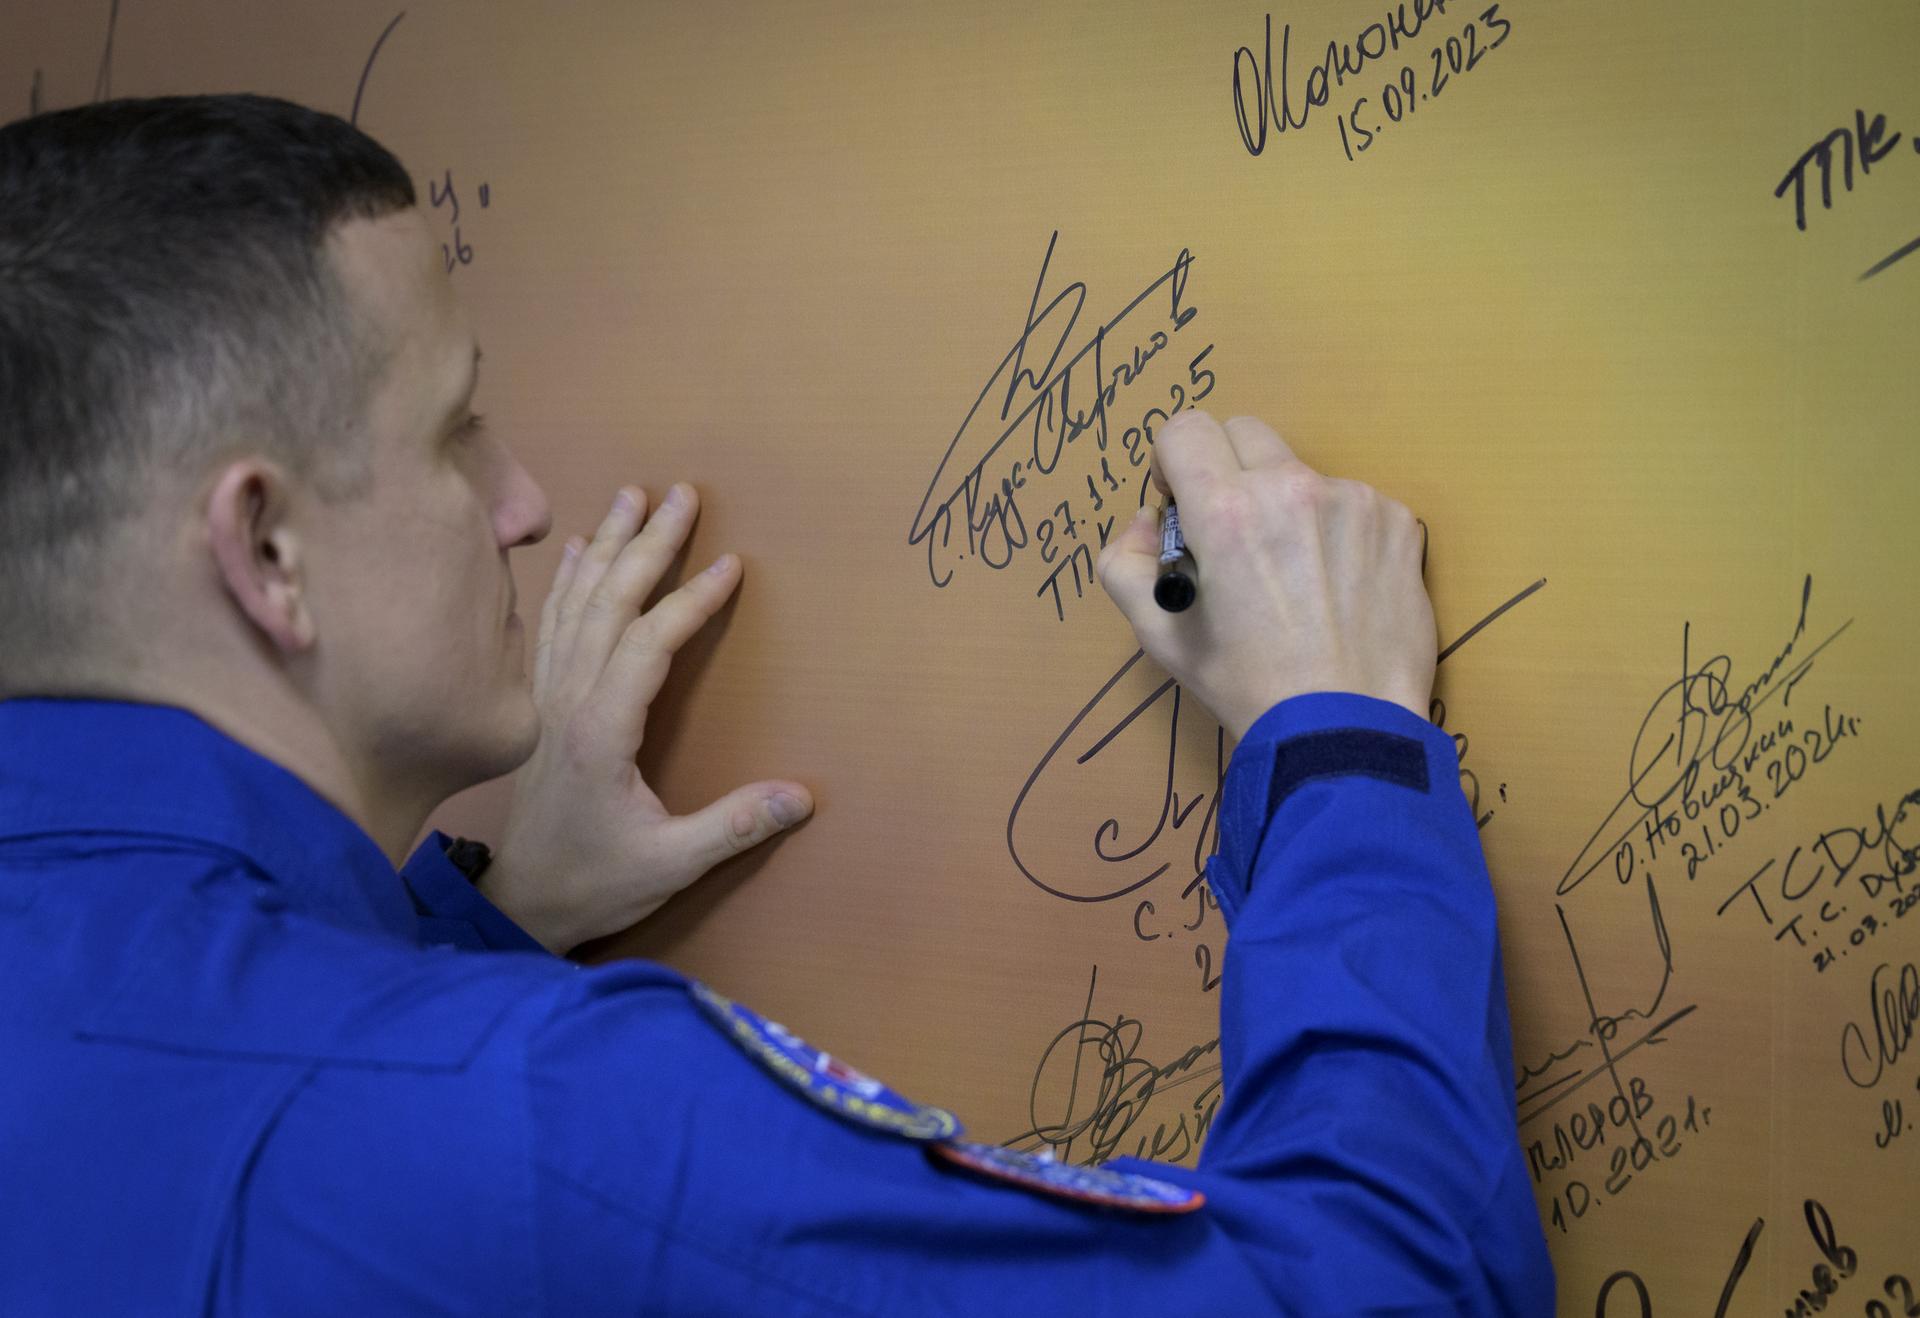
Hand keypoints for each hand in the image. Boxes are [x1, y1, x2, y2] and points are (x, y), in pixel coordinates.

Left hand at [482, 483, 812, 953]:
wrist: (519, 904)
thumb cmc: (593, 884)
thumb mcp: (670, 864)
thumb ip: (733, 827)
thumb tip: (803, 797)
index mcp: (600, 731)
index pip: (648, 644)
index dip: (690, 601)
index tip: (730, 565)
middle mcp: (568, 701)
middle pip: (608, 603)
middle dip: (647, 544)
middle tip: (681, 494)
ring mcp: (549, 698)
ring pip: (575, 602)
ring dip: (605, 545)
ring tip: (631, 495)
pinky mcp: (541, 705)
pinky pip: (550, 624)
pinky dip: (564, 579)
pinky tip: (573, 548)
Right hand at [1096, 411, 1434, 740]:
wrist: (1347, 727)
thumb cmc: (1248, 687)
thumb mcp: (1161, 637)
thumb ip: (1125, 565)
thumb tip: (1147, 520)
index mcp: (1226, 512)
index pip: (1184, 428)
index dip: (1173, 462)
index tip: (1183, 502)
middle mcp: (1291, 489)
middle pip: (1244, 432)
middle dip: (1228, 471)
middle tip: (1235, 535)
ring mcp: (1353, 500)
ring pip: (1301, 472)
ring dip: (1288, 506)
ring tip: (1296, 577)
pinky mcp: (1397, 520)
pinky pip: (1352, 502)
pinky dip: (1337, 531)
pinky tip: (1337, 586)